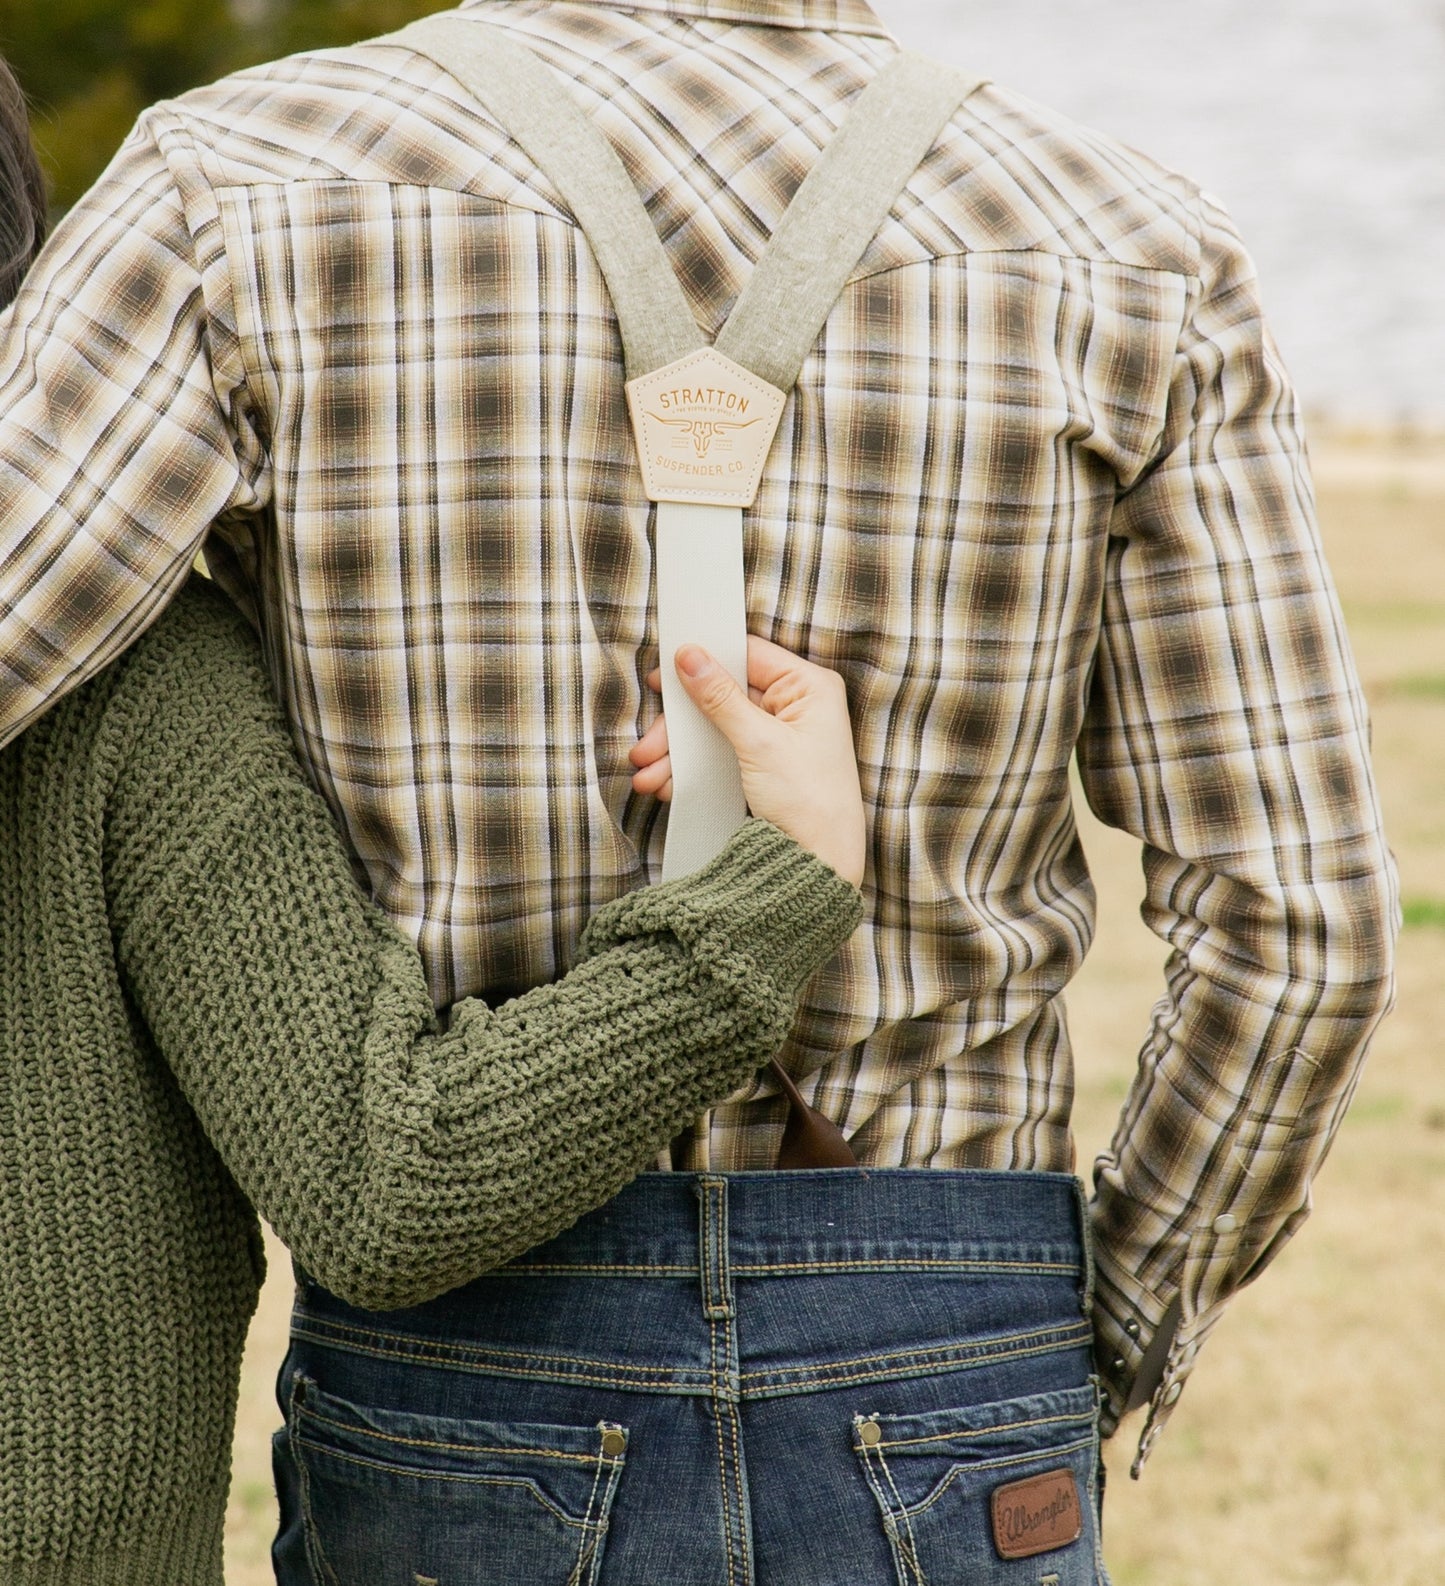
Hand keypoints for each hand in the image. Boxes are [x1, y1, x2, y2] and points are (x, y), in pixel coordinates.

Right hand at [629, 636, 866, 885]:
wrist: (822, 864)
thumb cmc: (810, 801)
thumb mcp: (759, 743)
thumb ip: (721, 697)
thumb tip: (690, 656)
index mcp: (809, 687)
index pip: (748, 655)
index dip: (704, 660)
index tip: (663, 677)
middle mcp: (796, 705)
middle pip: (724, 695)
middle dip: (682, 725)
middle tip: (649, 745)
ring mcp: (780, 735)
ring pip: (717, 728)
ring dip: (680, 751)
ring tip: (649, 774)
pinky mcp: (765, 762)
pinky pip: (722, 752)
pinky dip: (695, 768)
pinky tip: (669, 784)